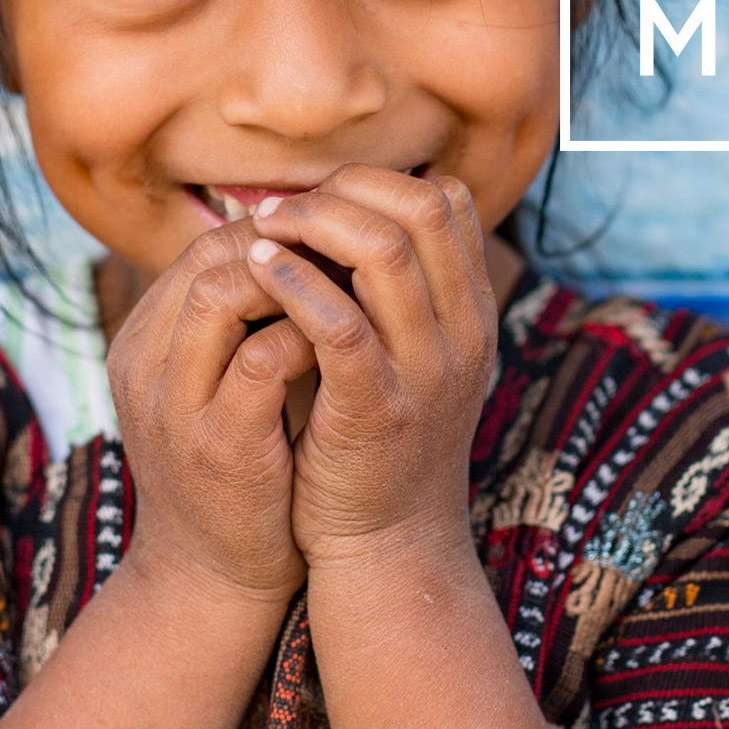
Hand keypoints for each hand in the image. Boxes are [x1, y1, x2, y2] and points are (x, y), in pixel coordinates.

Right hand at [106, 222, 319, 605]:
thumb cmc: (231, 470)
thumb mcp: (213, 387)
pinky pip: (262, 360)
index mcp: (140, 346)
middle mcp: (143, 367)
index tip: (332, 240)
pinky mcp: (218, 446)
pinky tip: (350, 342)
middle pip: (206, 256)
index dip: (274, 232)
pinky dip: (309, 337)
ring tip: (348, 289)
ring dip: (295, 281)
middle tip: (348, 255)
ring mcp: (174, 406)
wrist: (212, 578)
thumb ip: (236, 326)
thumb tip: (301, 250)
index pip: (201, 247)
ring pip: (220, 293)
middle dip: (287, 245)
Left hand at [241, 165, 498, 571]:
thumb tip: (341, 211)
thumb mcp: (413, 358)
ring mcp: (426, 370)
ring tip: (262, 229)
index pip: (447, 203)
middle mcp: (464, 333)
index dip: (378, 182)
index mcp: (473, 313)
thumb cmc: (380, 442)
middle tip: (284, 206)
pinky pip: (338, 323)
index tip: (321, 196)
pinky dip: (293, 283)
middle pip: (422, 210)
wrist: (389, 546)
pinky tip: (256, 271)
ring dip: (313, 225)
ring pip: (383, 253)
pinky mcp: (376, 407)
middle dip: (346, 191)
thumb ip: (396, 294)